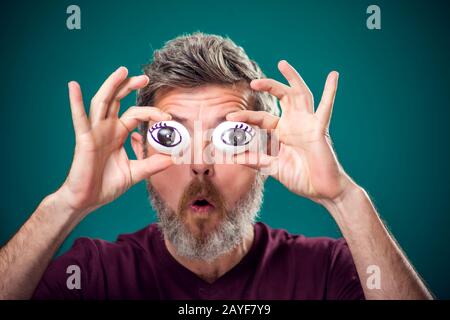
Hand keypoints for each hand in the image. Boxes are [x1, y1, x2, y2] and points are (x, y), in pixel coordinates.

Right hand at [56, 67, 173, 214]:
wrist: (87, 200)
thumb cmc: (106, 185)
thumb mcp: (135, 173)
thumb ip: (152, 164)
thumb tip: (173, 159)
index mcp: (118, 134)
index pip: (136, 114)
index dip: (151, 113)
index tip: (167, 117)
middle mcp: (106, 128)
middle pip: (118, 100)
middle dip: (129, 86)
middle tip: (145, 78)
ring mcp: (94, 132)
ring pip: (102, 103)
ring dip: (111, 85)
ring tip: (122, 70)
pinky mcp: (84, 139)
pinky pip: (79, 119)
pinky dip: (75, 102)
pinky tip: (74, 86)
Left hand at [227, 60, 355, 202]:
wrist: (322, 190)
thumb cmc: (301, 178)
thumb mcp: (272, 167)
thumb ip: (254, 160)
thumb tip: (232, 157)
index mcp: (283, 133)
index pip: (262, 118)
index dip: (246, 117)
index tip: (229, 117)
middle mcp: (295, 124)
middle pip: (281, 98)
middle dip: (268, 86)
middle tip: (252, 81)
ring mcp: (308, 125)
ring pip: (300, 95)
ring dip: (292, 79)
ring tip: (282, 64)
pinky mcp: (320, 129)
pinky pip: (326, 108)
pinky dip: (331, 92)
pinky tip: (333, 76)